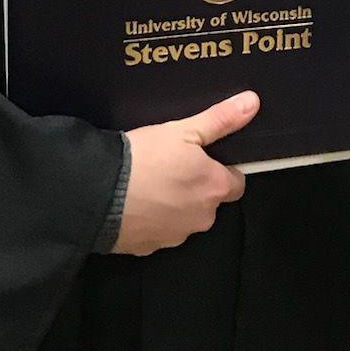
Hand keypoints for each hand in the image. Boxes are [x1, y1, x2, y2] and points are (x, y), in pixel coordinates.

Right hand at [113, 92, 256, 255]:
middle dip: (196, 188)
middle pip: (209, 202)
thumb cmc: (145, 158)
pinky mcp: (149, 248)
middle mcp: (202, 218)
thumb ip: (220, 119)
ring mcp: (175, 237)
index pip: (236, 184)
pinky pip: (158, 231)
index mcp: (215, 189)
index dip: (222, 170)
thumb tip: (252, 103)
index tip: (203, 159)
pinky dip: (151, 219)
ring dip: (174, 205)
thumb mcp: (184, 130)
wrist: (96, 194)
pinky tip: (134, 202)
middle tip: (172, 166)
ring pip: (184, 218)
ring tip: (150, 182)